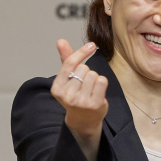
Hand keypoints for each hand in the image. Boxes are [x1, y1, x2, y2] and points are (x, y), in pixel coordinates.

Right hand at [52, 40, 108, 157]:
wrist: (84, 120)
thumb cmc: (76, 95)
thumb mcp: (68, 78)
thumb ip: (66, 59)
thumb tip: (61, 41)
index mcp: (57, 88)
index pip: (69, 64)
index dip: (81, 52)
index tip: (92, 45)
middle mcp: (67, 96)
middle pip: (83, 68)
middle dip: (87, 72)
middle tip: (85, 85)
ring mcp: (81, 101)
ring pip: (93, 74)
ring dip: (95, 78)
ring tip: (91, 89)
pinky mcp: (94, 104)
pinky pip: (102, 81)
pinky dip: (102, 82)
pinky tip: (98, 91)